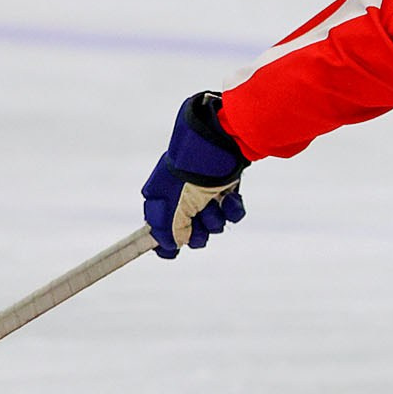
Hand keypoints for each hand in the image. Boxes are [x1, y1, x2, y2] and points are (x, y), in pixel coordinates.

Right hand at [141, 91, 248, 257]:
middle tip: (201, 224)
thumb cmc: (192, 171)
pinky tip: (231, 197)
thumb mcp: (174, 204)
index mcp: (163, 197)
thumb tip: (172, 244)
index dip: (166, 243)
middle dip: (198, 233)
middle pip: (191, 234)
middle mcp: (183, 198)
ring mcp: (207, 194)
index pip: (160, 229)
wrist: (222, 141)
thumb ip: (169, 229)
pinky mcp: (227, 189)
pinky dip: (233, 208)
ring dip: (216, 218)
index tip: (171, 252)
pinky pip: (232, 213)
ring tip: (216, 202)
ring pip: (214, 225)